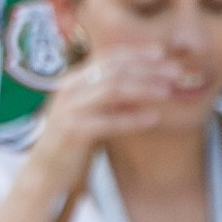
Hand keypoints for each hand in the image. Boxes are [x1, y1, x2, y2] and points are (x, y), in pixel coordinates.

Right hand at [33, 43, 205, 185]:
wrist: (46, 170)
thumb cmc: (73, 141)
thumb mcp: (92, 113)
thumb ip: (111, 99)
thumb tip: (143, 86)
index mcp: (73, 81)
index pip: (106, 58)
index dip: (134, 53)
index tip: (161, 51)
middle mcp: (69, 89)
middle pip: (112, 70)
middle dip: (146, 68)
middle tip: (175, 70)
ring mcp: (69, 109)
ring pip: (110, 90)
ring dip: (142, 88)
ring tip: (168, 91)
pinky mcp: (72, 131)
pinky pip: (107, 121)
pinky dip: (131, 118)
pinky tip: (153, 118)